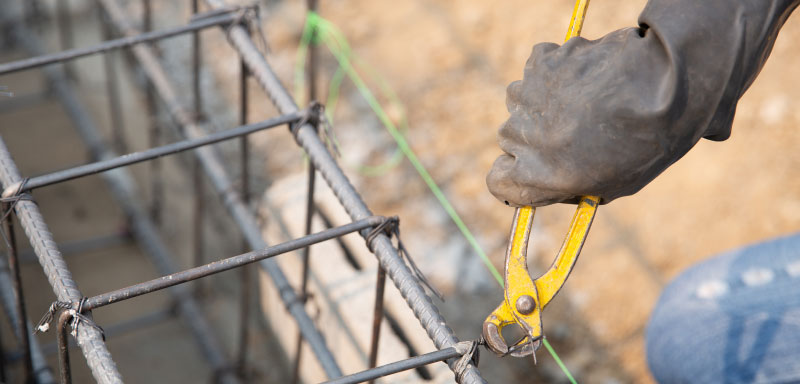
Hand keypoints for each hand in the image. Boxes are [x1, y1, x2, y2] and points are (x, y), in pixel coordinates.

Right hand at [487, 0, 796, 206]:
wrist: (663, 87)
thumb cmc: (644, 145)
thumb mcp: (612, 186)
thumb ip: (573, 186)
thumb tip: (562, 184)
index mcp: (533, 175)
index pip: (498, 182)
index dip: (514, 176)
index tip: (530, 171)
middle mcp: (519, 137)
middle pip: (511, 139)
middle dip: (535, 137)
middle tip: (574, 132)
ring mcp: (527, 96)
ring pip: (523, 102)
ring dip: (545, 102)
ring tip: (586, 101)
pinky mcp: (540, 62)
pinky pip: (539, 69)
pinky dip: (556, 71)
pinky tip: (588, 75)